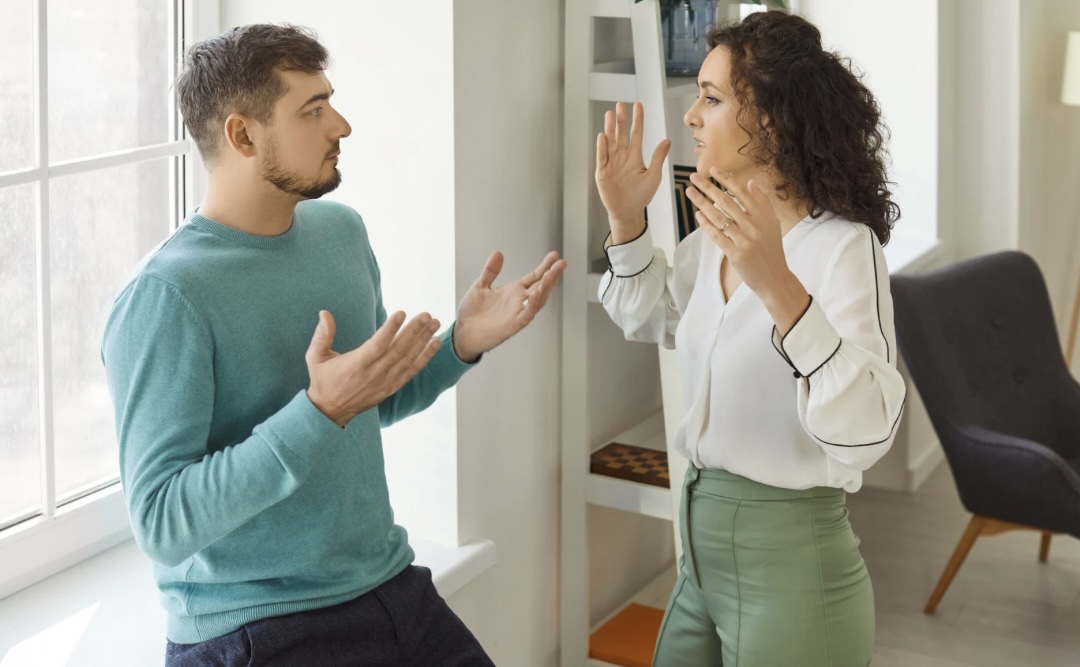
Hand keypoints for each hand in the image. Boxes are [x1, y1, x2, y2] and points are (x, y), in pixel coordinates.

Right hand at [306, 310, 441, 425]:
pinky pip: (411, 371)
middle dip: (414, 331)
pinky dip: (425, 357)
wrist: (330, 412)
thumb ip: (322, 335)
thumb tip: (324, 313)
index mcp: (356, 365)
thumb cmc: (323, 380)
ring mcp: (385, 382)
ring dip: (423, 340)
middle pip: (398, 350)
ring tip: (435, 323)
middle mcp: (374, 374)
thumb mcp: (315, 357)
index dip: (390, 329)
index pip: (377, 345)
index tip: (402, 313)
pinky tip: (435, 343)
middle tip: (427, 315)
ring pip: (408, 359)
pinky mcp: (391, 388)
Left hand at [453, 250, 566, 360]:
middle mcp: (518, 301)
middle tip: (561, 263)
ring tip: (552, 275)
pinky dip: (533, 304)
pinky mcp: (513, 325)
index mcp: (513, 291)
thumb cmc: (472, 314)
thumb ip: (490, 270)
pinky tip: (537, 294)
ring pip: (538, 300)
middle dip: (552, 275)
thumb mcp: (480, 286)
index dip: (545, 266)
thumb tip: (498, 253)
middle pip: (541, 286)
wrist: (462, 333)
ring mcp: (517, 313)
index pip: (534, 277)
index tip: (554, 255)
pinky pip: (526, 314)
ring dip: (546, 287)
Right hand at [595, 101, 671, 243]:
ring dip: (610, 129)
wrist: (628, 212)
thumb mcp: (653, 176)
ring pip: (610, 142)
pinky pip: (602, 157)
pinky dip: (602, 147)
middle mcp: (622, 156)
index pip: (636, 133)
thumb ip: (658, 158)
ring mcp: (611, 163)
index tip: (638, 105)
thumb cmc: (642, 195)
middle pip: (621, 134)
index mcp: (635, 156)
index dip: (637, 120)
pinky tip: (603, 136)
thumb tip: (667, 140)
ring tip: (610, 114)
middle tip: (620, 104)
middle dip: (621, 120)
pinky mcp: (602, 172)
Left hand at [686, 168, 809, 332]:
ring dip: (702, 203)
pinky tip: (698, 215)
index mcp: (763, 215)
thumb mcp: (773, 223)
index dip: (726, 180)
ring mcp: (745, 240)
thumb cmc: (771, 250)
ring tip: (690, 192)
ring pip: (720, 217)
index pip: (742, 192)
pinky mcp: (736, 254)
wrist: (775, 278)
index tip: (712, 169)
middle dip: (708, 187)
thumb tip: (750, 182)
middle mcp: (754, 225)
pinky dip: (707, 225)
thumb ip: (762, 202)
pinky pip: (718, 236)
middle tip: (693, 177)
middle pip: (727, 202)